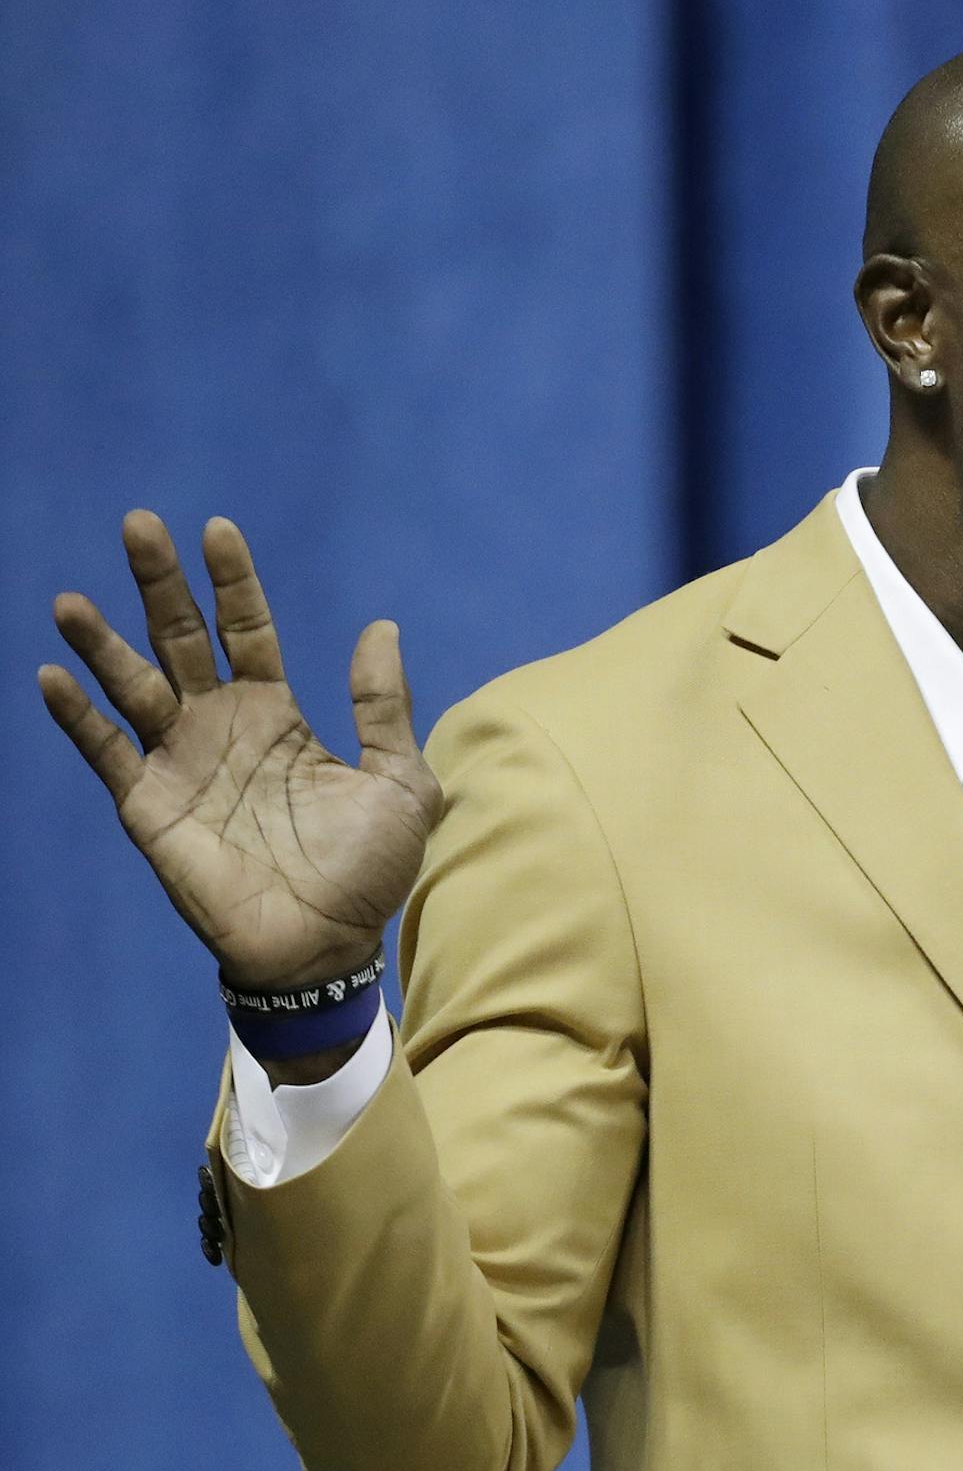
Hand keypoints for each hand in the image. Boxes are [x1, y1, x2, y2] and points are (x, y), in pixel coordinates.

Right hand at [38, 512, 441, 992]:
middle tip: (138, 525)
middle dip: (159, 584)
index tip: (218, 530)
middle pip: (181, 639)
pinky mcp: (151, 806)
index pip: (247, 631)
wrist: (328, 945)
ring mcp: (182, 764)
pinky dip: (79, 716)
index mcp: (278, 716)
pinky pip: (108, 752)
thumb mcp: (400, 783)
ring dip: (102, 642)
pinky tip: (53, 674)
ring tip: (73, 599)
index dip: (233, 583)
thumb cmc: (368, 871)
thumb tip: (381, 626)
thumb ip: (383, 707)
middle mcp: (222, 728)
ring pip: (134, 685)